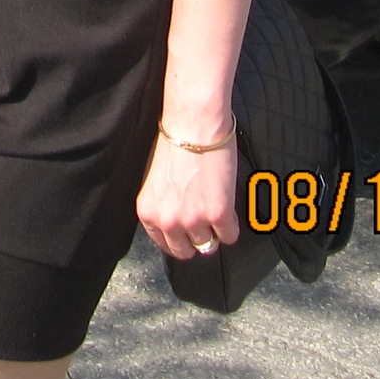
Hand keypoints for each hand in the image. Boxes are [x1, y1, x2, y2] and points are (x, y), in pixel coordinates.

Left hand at [136, 123, 240, 261]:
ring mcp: (193, 220)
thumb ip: (163, 207)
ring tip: (215, 210)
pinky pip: (230, 236)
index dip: (179, 239)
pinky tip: (228, 209)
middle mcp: (168, 221)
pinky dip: (231, 226)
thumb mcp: (156, 183)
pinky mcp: (218, 215)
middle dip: (195, 240)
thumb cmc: (175, 145)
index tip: (186, 234)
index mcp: (148, 213)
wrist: (194, 127)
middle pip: (186, 252)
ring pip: (209, 245)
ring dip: (214, 231)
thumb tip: (177, 223)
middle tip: (203, 224)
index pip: (164, 245)